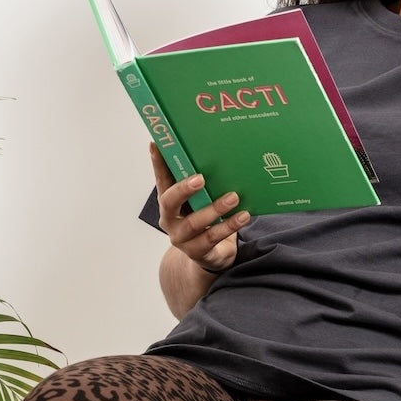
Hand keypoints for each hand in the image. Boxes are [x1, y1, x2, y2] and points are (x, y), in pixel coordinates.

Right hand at [150, 145, 248, 273]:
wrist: (211, 256)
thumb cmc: (207, 221)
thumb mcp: (201, 202)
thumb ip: (202, 185)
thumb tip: (216, 155)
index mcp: (168, 202)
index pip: (161, 179)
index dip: (157, 163)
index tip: (157, 144)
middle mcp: (170, 219)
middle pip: (169, 202)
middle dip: (184, 189)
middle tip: (201, 178)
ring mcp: (181, 238)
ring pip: (195, 222)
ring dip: (215, 208)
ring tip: (234, 197)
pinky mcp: (197, 251)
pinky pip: (213, 237)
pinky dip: (230, 225)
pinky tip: (243, 215)